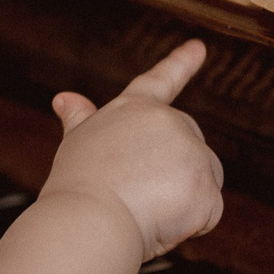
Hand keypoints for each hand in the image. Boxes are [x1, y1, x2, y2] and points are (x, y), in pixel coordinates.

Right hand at [44, 40, 223, 261]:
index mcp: (134, 109)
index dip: (180, 63)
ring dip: (182, 203)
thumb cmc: (76, 190)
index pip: (160, 82)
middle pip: (189, 151)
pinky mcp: (206, 185)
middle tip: (132, 197)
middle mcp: (168, 121)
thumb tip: (65, 99)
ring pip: (203, 184)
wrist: (88, 222)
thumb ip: (82, 121)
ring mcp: (191, 151)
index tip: (199, 47)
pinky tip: (160, 223)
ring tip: (141, 210)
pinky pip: (208, 214)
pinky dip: (190, 226)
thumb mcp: (77, 145)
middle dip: (174, 177)